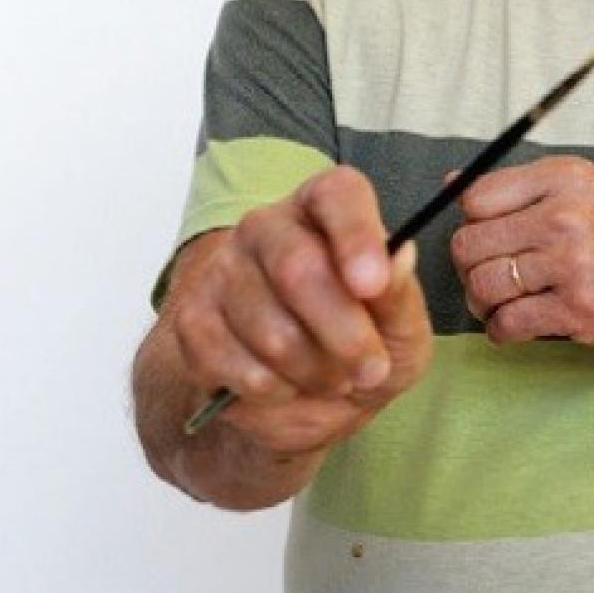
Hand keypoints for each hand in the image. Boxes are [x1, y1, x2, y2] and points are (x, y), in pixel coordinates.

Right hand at [163, 166, 431, 456]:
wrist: (304, 396)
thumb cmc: (365, 344)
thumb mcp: (402, 326)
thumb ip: (399, 295)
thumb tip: (396, 260)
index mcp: (327, 208)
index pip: (338, 195)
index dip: (356, 237)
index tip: (373, 285)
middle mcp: (268, 226)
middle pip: (297, 268)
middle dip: (344, 334)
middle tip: (371, 369)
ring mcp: (223, 270)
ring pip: (268, 329)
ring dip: (313, 372)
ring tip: (333, 378)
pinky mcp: (191, 320)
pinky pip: (230, 362)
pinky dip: (270, 390)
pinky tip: (287, 385)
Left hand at [449, 156, 593, 360]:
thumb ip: (526, 190)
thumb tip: (451, 185)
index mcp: (567, 178)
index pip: (476, 198)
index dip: (474, 224)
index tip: (491, 240)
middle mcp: (566, 215)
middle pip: (469, 244)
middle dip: (472, 268)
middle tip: (495, 278)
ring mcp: (571, 264)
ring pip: (482, 285)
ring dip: (484, 303)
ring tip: (507, 304)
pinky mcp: (576, 310)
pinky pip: (505, 324)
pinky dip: (503, 331)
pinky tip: (521, 324)